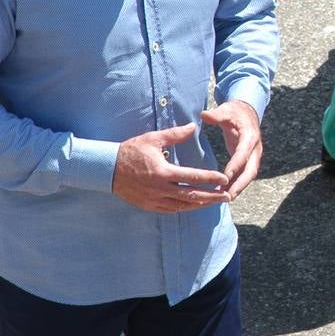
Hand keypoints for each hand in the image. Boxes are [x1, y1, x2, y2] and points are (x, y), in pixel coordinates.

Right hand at [112, 123, 229, 213]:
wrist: (106, 168)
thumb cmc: (131, 151)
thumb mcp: (153, 139)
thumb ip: (175, 134)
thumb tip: (194, 126)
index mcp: (163, 172)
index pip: (193, 177)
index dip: (210, 179)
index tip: (224, 179)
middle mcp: (159, 188)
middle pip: (191, 196)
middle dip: (211, 197)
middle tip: (227, 196)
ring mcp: (153, 199)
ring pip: (182, 206)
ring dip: (200, 205)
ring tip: (214, 201)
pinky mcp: (147, 205)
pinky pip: (169, 210)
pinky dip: (184, 208)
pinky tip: (194, 205)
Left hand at [200, 100, 261, 199]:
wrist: (247, 112)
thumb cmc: (234, 112)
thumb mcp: (226, 110)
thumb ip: (216, 115)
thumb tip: (204, 115)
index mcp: (250, 136)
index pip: (243, 154)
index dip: (235, 166)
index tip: (225, 177)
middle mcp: (255, 148)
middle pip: (251, 170)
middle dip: (240, 184)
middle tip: (228, 196)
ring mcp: (254, 155)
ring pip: (249, 175)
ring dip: (239, 187)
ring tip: (225, 199)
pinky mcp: (249, 159)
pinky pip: (244, 174)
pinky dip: (237, 184)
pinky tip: (224, 192)